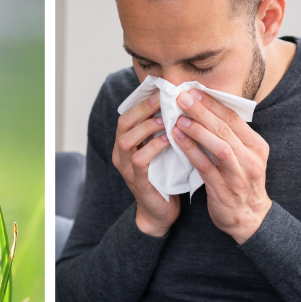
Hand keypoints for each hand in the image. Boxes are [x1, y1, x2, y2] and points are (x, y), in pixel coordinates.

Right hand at [111, 91, 178, 235]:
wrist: (161, 212)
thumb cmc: (165, 177)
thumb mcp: (162, 150)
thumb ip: (164, 131)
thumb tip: (180, 104)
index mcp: (126, 143)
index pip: (127, 115)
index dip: (142, 101)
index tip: (159, 88)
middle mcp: (121, 154)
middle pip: (123, 123)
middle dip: (143, 108)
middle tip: (163, 98)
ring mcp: (126, 168)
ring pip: (127, 140)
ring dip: (147, 127)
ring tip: (166, 118)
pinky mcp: (137, 181)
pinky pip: (139, 160)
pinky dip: (154, 147)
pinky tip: (169, 140)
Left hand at [171, 89, 271, 243]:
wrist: (249, 218)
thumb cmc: (241, 183)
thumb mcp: (244, 157)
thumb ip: (231, 137)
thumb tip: (207, 111)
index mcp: (257, 146)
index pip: (235, 118)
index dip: (213, 103)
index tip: (195, 91)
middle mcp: (251, 159)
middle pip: (225, 128)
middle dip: (202, 111)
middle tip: (183, 97)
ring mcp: (239, 175)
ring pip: (218, 146)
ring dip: (197, 129)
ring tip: (178, 117)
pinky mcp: (224, 189)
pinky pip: (205, 166)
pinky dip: (191, 150)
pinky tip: (177, 139)